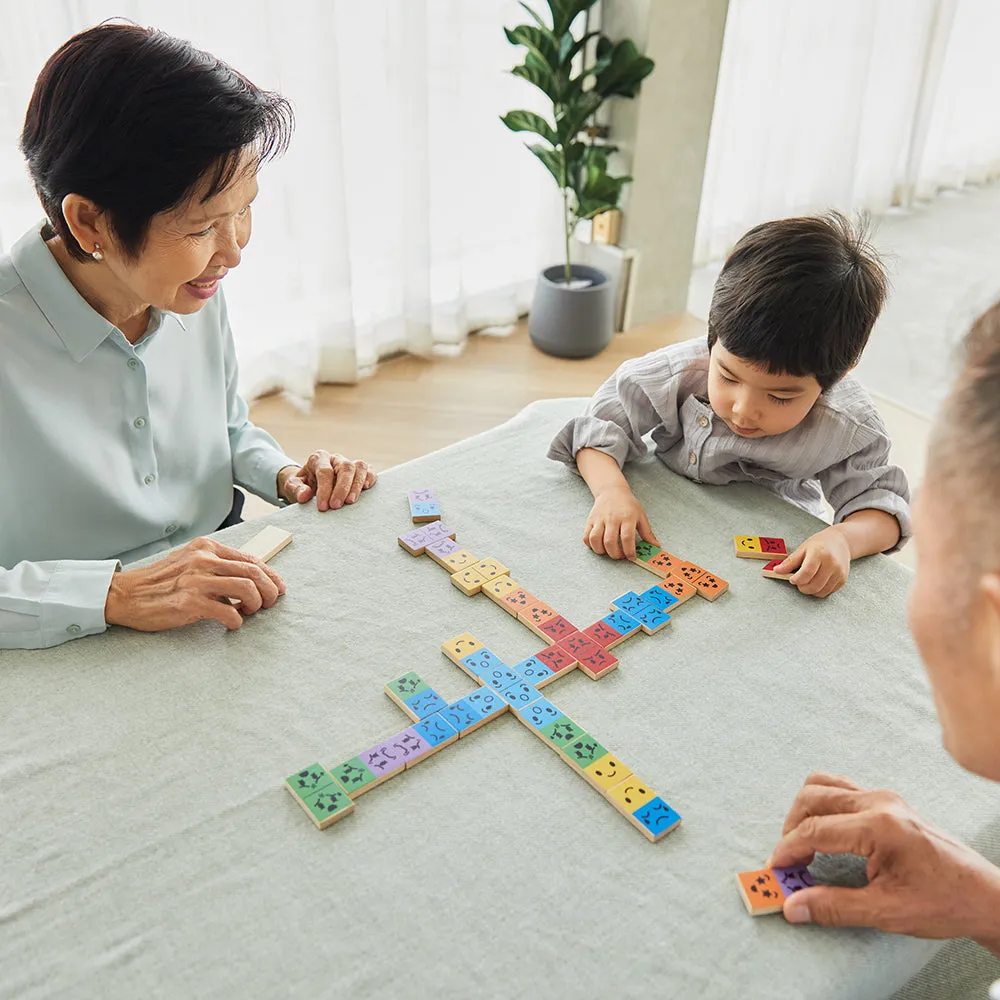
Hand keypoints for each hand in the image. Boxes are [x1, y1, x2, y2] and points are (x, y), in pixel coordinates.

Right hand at [104, 537, 284, 631]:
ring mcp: (196, 580)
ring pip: (246, 588)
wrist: (125, 595)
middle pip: (253, 571)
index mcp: (206, 548)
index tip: (278, 587)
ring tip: (251, 612)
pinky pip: (227, 611)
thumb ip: (216, 566)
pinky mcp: (190, 603)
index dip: (270, 574)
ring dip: (256, 603)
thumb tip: (248, 579)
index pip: (249, 558)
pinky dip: (236, 620)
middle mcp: (203, 560)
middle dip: (269, 589)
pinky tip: (232, 623)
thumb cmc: (159, 582)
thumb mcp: (189, 562)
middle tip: (271, 602)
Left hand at [278, 451, 376, 510]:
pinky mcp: (360, 471)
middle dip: (342, 488)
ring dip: (356, 485)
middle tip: (336, 506)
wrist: (310, 484)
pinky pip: (369, 471)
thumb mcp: (293, 486)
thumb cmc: (303, 485)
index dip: (325, 489)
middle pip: (345, 467)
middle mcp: (336, 458)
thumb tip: (304, 495)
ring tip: (350, 502)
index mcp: (319, 458)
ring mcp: (349, 463)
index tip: (323, 507)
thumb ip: (296, 489)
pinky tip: (365, 491)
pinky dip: (369, 480)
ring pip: (359, 467)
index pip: (324, 471)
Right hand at [583, 484, 659, 559]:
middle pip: (610, 541)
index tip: (632, 557)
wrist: (612, 491)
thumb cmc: (628, 505)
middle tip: (621, 556)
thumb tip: (656, 546)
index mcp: (627, 517)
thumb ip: (647, 533)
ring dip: (602, 551)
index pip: (627, 538)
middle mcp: (612, 518)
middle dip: (615, 554)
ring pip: (595, 539)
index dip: (629, 551)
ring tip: (608, 552)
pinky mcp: (590, 521)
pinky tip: (598, 546)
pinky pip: (586, 536)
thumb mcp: (641, 516)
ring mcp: (599, 519)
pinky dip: (591, 545)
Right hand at [768, 771, 999, 951]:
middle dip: (791, 828)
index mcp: (879, 826)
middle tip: (788, 861)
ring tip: (802, 845)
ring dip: (805, 812)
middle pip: (813, 798)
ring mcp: (885, 797)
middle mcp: (879, 802)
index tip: (775, 870)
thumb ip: (834, 906)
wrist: (984, 896)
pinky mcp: (888, 801)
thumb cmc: (943, 902)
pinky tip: (825, 834)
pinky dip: (823, 806)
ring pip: (824, 785)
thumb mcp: (887, 912)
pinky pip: (841, 789)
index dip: (788, 850)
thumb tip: (794, 906)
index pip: (815, 830)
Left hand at [773, 525, 850, 596]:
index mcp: (819, 553)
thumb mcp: (803, 548)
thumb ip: (790, 562)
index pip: (806, 573)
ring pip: (821, 591)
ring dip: (810, 590)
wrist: (840, 541)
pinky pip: (828, 592)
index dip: (796, 579)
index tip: (792, 579)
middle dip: (802, 587)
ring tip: (807, 581)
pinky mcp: (843, 579)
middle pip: (814, 585)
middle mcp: (832, 563)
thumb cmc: (820, 544)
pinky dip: (819, 590)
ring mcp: (839, 572)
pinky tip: (816, 581)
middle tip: (798, 581)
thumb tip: (776, 571)